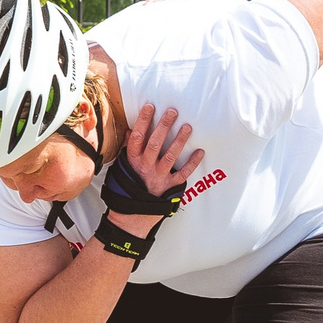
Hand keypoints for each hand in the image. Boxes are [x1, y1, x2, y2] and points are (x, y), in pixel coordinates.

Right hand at [108, 103, 202, 233]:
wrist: (131, 215)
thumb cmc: (127, 187)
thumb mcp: (122, 167)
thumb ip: (127, 149)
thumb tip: (129, 130)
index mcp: (132, 160)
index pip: (137, 137)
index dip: (143, 121)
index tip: (150, 107)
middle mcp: (145, 167)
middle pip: (155, 143)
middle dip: (164, 126)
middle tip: (173, 111)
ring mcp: (158, 176)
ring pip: (170, 156)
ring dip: (179, 141)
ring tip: (187, 126)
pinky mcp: (169, 186)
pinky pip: (183, 173)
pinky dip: (192, 163)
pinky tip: (200, 151)